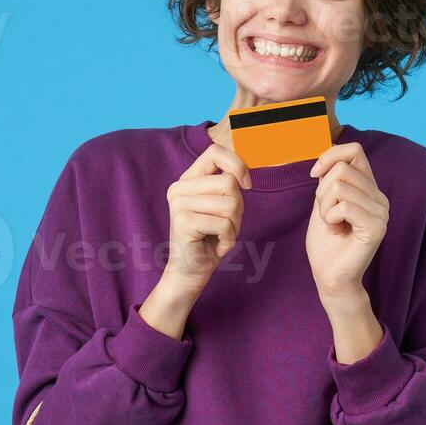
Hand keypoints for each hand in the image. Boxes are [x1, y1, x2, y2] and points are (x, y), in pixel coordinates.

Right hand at [140, 144, 249, 336]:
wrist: (190, 272)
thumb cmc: (209, 239)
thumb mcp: (221, 206)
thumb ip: (227, 185)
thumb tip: (244, 172)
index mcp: (187, 180)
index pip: (215, 152)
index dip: (237, 165)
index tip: (246, 185)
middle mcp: (179, 188)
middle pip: (229, 183)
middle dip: (239, 208)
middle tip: (226, 226)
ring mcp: (179, 204)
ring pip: (230, 204)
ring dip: (234, 226)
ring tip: (220, 236)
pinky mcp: (183, 222)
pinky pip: (224, 224)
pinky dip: (228, 239)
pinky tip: (217, 247)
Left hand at [306, 143, 388, 302]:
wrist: (329, 277)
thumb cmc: (326, 243)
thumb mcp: (323, 202)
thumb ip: (330, 179)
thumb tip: (329, 153)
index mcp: (369, 189)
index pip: (354, 151)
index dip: (329, 156)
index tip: (314, 174)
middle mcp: (380, 198)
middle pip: (342, 169)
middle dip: (322, 191)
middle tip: (327, 214)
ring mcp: (382, 213)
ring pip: (340, 186)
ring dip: (325, 207)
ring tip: (333, 224)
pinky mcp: (377, 227)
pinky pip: (345, 206)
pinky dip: (331, 217)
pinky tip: (337, 231)